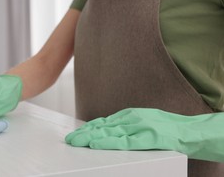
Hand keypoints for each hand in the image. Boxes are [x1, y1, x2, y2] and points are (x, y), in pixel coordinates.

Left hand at [65, 108, 223, 161]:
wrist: (189, 131)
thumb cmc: (167, 128)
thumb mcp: (143, 120)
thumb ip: (126, 124)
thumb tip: (109, 129)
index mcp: (130, 115)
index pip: (104, 122)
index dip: (88, 128)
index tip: (76, 133)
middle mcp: (132, 119)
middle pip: (103, 127)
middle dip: (85, 133)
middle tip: (70, 139)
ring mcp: (140, 127)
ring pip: (111, 133)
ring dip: (92, 138)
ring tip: (77, 142)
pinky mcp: (149, 138)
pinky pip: (126, 141)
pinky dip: (110, 142)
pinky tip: (98, 144)